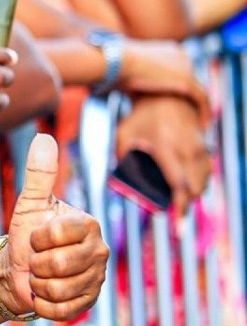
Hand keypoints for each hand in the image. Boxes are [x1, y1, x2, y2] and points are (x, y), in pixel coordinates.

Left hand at [0, 134, 107, 320]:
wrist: (18, 269)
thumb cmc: (26, 233)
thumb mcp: (30, 203)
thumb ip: (39, 173)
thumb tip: (44, 137)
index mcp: (88, 224)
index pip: (55, 235)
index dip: (36, 238)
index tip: (35, 236)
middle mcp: (99, 251)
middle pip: (56, 264)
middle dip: (35, 263)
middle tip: (36, 259)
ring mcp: (97, 279)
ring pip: (57, 288)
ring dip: (38, 284)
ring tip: (40, 275)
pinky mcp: (89, 303)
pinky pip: (60, 309)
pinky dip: (43, 304)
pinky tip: (43, 294)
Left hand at [116, 94, 210, 214]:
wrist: (165, 95)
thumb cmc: (140, 118)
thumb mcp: (124, 135)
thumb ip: (121, 158)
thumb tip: (119, 184)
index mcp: (167, 147)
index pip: (178, 185)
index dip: (180, 209)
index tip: (178, 229)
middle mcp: (187, 148)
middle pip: (195, 187)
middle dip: (186, 203)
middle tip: (174, 214)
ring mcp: (199, 146)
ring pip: (204, 180)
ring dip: (193, 193)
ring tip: (178, 201)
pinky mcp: (204, 145)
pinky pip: (207, 170)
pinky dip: (199, 182)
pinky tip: (188, 188)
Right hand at [118, 39, 209, 122]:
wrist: (115, 61)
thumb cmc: (113, 68)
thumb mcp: (128, 72)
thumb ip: (137, 80)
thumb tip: (128, 93)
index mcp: (168, 50)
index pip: (178, 71)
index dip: (176, 88)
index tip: (175, 104)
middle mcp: (181, 55)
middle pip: (190, 80)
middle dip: (189, 98)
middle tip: (188, 116)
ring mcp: (186, 67)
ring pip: (198, 90)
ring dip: (199, 107)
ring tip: (197, 123)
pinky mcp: (186, 81)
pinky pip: (202, 99)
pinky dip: (204, 112)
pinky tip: (202, 125)